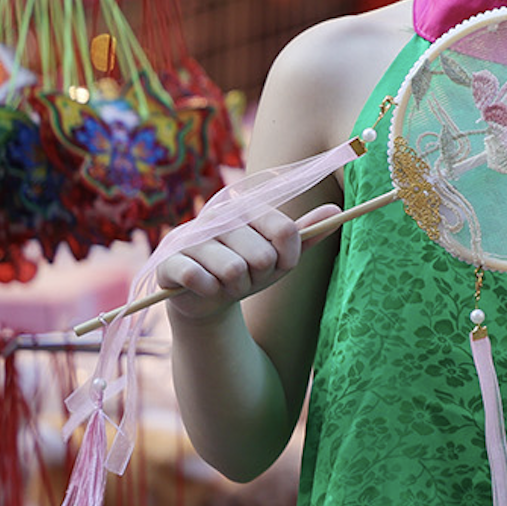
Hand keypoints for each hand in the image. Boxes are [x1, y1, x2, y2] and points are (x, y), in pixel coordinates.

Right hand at [158, 203, 340, 323]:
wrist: (205, 297)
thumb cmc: (248, 271)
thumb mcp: (280, 256)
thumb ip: (306, 234)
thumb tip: (337, 212)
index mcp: (247, 208)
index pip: (285, 230)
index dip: (288, 257)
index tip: (279, 264)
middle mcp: (218, 216)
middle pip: (261, 256)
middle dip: (258, 277)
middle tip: (245, 277)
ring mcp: (191, 236)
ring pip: (233, 271)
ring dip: (234, 288)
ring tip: (225, 283)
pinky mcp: (169, 260)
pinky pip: (199, 279)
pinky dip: (209, 291)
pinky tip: (204, 287)